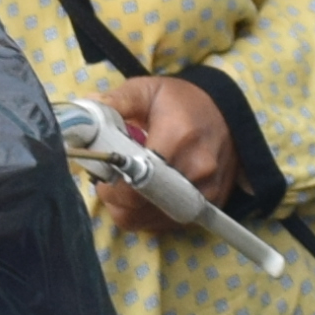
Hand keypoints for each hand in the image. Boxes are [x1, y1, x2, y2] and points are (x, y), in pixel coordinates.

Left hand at [88, 70, 231, 228]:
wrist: (226, 114)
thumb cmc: (181, 102)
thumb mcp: (148, 90)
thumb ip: (117, 101)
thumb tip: (88, 110)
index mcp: (178, 136)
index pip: (136, 178)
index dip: (110, 182)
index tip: (101, 172)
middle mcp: (196, 168)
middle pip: (140, 203)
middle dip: (115, 195)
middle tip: (110, 178)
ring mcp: (205, 191)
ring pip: (149, 219)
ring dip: (128, 207)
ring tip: (126, 184)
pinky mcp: (209, 206)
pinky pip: (165, 224)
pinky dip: (147, 214)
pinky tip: (144, 194)